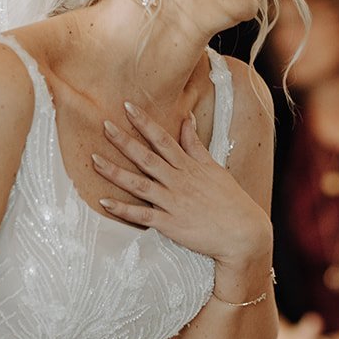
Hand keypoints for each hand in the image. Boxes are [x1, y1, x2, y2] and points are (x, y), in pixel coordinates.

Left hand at [94, 104, 270, 270]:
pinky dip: (123, 210)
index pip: (163, 139)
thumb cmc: (231, 200)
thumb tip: (186, 120)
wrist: (243, 232)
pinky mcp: (170, 224)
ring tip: (94, 160)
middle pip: (147, 158)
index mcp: (189, 167)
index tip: (127, 107)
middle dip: (124, 141)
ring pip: (139, 184)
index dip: (144, 123)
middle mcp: (178, 181)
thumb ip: (196, 145)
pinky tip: (105, 202)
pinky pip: (142, 216)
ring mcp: (173, 203)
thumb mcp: (214, 168)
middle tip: (104, 125)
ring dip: (116, 173)